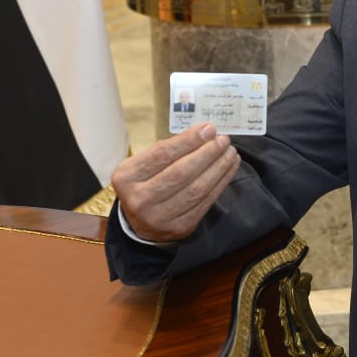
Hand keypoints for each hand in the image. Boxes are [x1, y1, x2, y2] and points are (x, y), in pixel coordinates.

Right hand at [111, 123, 240, 242]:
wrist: (140, 222)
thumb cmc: (145, 183)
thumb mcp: (144, 164)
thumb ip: (170, 149)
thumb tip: (205, 132)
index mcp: (126, 177)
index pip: (162, 154)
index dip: (189, 140)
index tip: (209, 129)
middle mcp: (139, 199)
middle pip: (181, 172)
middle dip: (207, 153)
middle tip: (223, 140)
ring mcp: (159, 217)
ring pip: (196, 189)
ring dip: (218, 167)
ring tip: (230, 152)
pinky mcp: (180, 227)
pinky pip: (205, 202)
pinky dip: (221, 183)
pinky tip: (229, 168)